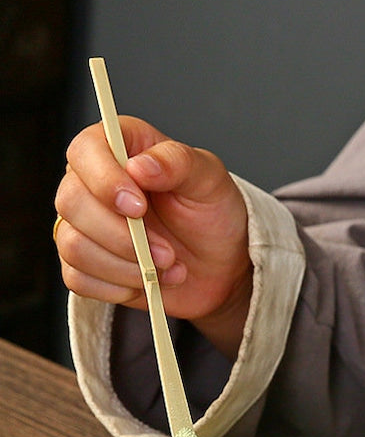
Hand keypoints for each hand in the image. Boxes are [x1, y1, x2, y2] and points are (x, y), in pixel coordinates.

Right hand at [54, 116, 250, 359]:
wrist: (220, 263)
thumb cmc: (212, 213)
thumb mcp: (209, 179)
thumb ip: (177, 163)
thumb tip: (140, 166)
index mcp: (118, 148)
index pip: (85, 151)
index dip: (105, 181)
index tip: (138, 207)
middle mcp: (90, 183)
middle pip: (72, 203)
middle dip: (124, 237)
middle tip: (168, 253)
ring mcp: (83, 225)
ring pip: (73, 246)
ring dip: (126, 267)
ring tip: (168, 267)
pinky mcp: (85, 264)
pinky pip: (78, 279)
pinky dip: (120, 287)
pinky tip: (150, 282)